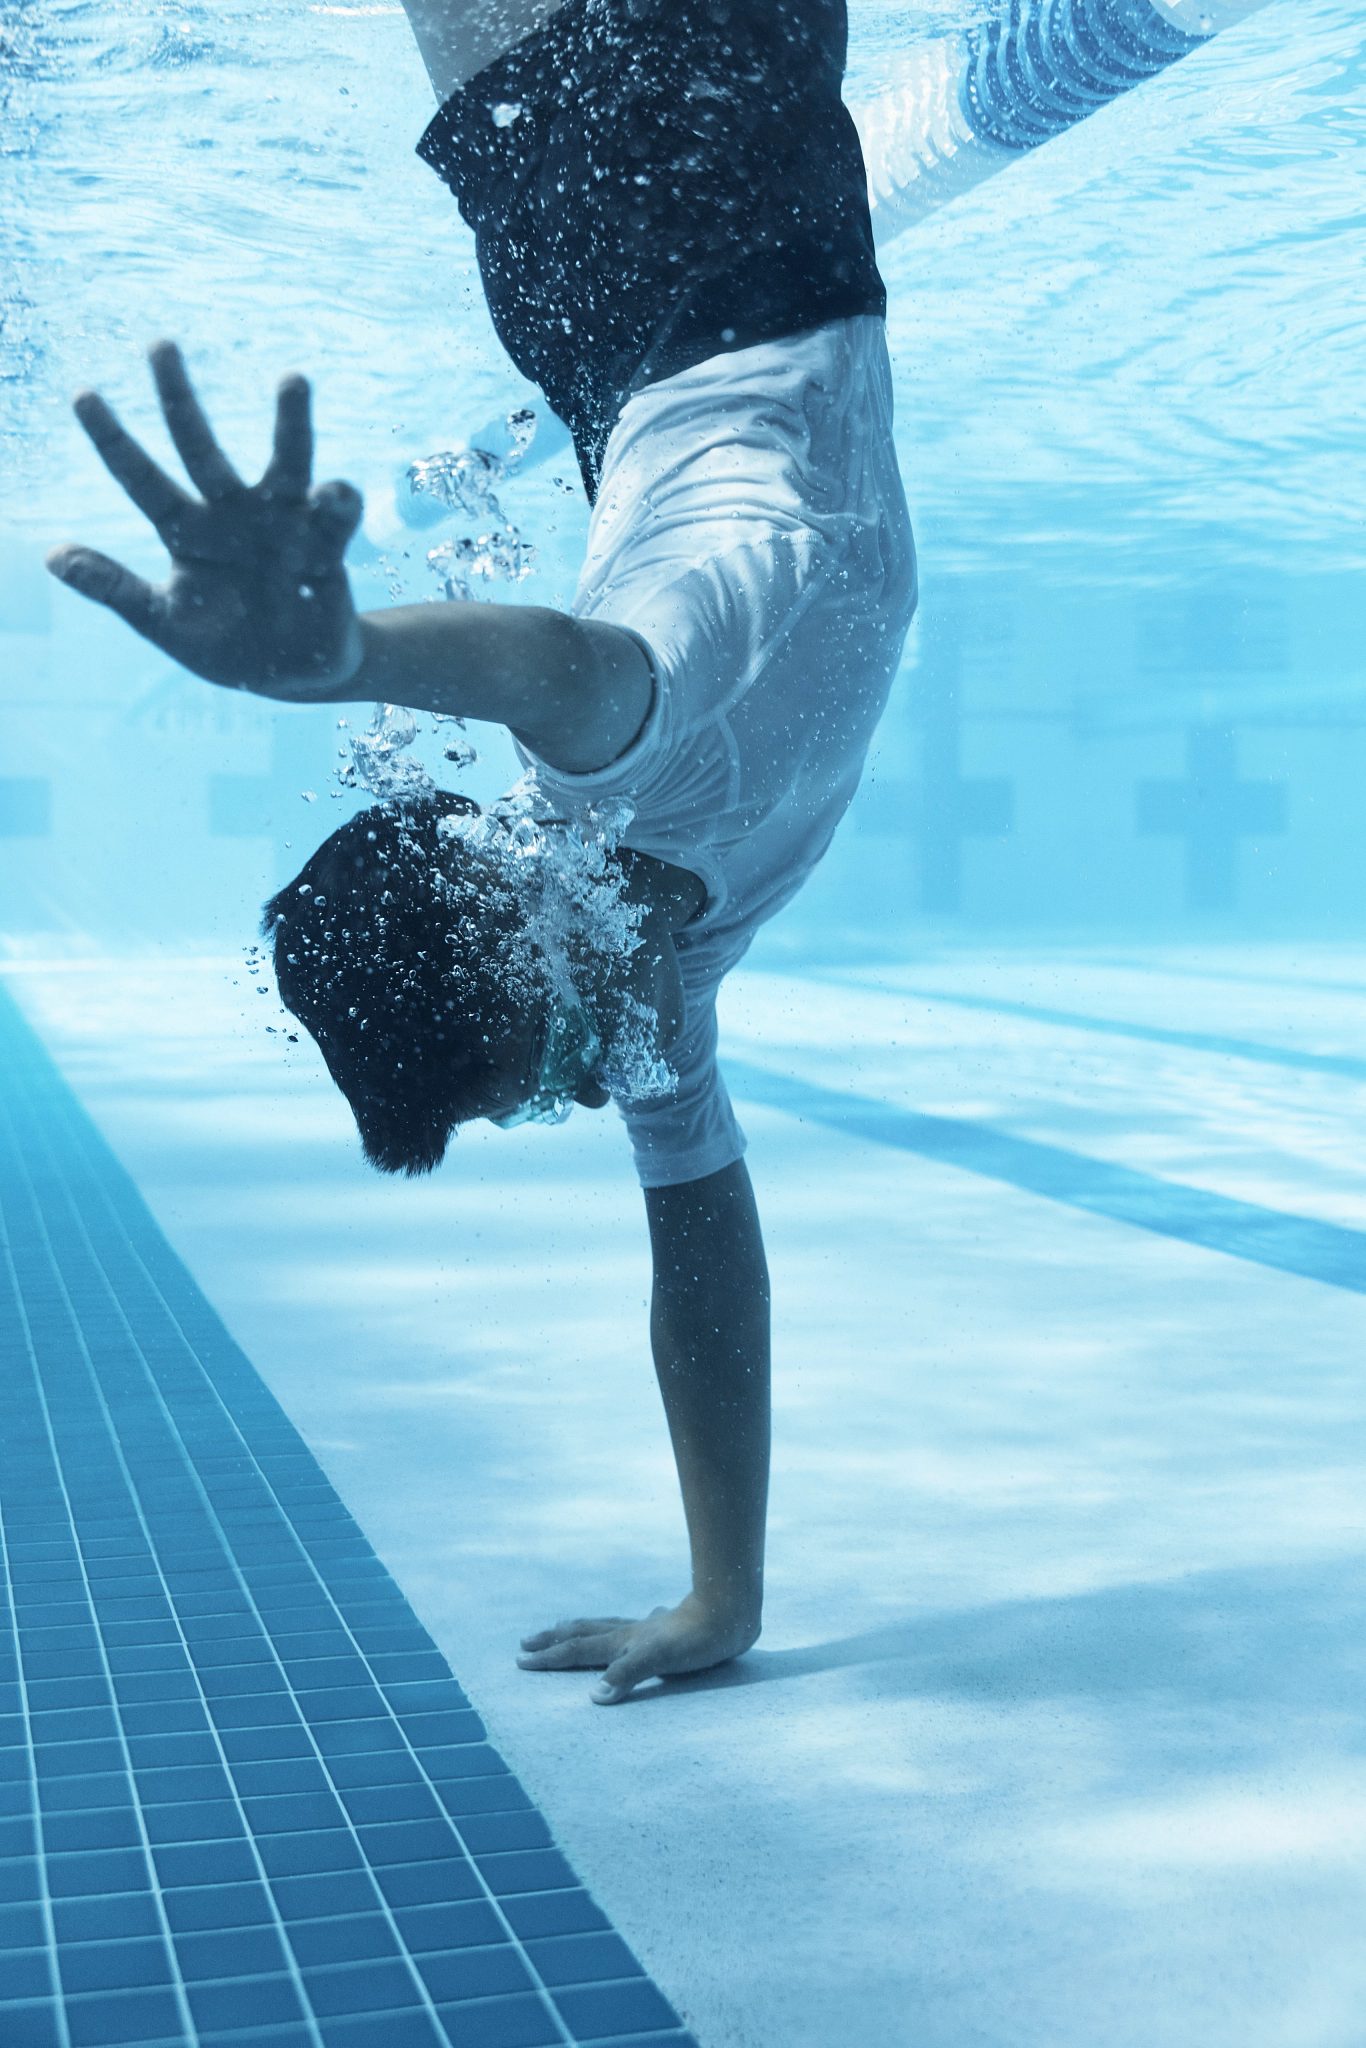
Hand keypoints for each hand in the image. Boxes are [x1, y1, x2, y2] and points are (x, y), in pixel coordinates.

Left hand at [46, 340, 364, 699]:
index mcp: (186, 531)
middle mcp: (231, 514)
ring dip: (290, 423)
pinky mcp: (326, 547)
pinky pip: (335, 517)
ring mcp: (281, 524)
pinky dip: (338, 502)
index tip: (82, 395)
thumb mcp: (164, 623)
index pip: (141, 479)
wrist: (290, 674)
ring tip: (293, 379)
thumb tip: (52, 557)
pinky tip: (333, 494)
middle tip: (158, 344)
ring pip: (285, 463)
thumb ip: (116, 589)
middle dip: (178, 398)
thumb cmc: (225, 644)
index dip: (113, 440)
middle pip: (199, 446)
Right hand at [517, 1593, 760, 1704]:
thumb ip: (626, 1676)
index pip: (578, 1650)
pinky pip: (635, 1628)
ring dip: (580, 1630)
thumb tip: (594, 1695)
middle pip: (583, 1633)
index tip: (521, 1661)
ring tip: (564, 1627)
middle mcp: (631, 1633)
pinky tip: (640, 1623)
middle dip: (554, 1640)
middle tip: (527, 1641)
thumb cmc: (695, 1641)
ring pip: (605, 1627)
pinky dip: (624, 1630)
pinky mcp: (667, 1628)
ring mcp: (649, 1629)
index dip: (549, 1658)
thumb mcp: (658, 1661)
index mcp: (624, 1642)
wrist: (728, 1615)